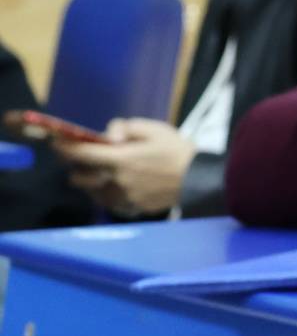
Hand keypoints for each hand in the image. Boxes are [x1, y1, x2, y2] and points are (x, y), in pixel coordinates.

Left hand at [60, 118, 193, 217]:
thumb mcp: (154, 129)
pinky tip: (117, 186)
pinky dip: (106, 193)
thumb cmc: (177, 150)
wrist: (199, 179)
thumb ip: (126, 127)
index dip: (64, 148)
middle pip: (79, 178)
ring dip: (91, 182)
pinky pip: (108, 202)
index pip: (81, 154)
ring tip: (102, 173)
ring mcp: (122, 197)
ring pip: (92, 192)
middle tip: (85, 160)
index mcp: (120, 159)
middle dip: (77, 168)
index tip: (57, 143)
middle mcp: (116, 181)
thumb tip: (109, 136)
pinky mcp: (131, 208)